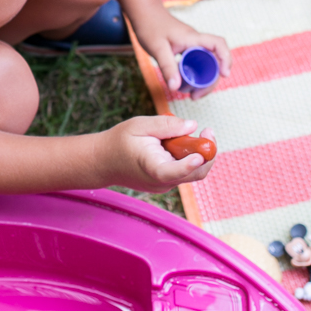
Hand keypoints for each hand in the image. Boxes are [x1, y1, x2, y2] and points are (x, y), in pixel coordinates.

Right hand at [99, 116, 216, 192]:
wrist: (103, 162)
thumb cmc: (119, 142)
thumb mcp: (139, 125)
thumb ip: (166, 125)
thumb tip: (192, 125)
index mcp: (151, 168)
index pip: (172, 172)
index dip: (188, 164)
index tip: (199, 154)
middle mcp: (161, 182)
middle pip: (196, 173)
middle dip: (206, 152)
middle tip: (207, 131)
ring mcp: (165, 185)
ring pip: (192, 171)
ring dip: (194, 152)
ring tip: (177, 136)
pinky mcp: (167, 183)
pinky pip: (185, 171)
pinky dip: (185, 156)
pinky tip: (171, 145)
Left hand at [138, 13, 230, 98]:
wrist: (144, 13)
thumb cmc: (150, 26)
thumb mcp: (157, 49)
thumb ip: (167, 67)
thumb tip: (175, 88)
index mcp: (193, 38)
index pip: (218, 44)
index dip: (226, 59)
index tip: (224, 75)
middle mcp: (196, 41)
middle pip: (214, 60)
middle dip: (210, 80)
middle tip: (196, 96)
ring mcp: (191, 45)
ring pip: (205, 63)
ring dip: (203, 79)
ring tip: (192, 95)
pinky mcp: (185, 48)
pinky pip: (196, 62)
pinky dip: (194, 74)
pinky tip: (185, 84)